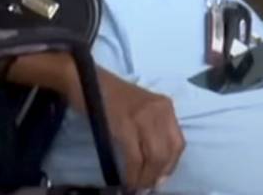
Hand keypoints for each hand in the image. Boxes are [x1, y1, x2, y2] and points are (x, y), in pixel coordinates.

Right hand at [67, 68, 184, 189]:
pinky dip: (133, 173)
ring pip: (154, 156)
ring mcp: (142, 116)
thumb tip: (156, 166)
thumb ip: (151, 130)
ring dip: (146, 177)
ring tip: (137, 187)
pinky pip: (135, 156)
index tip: (161, 179)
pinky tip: (128, 181)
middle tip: (147, 187)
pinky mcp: (124, 124)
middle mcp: (159, 110)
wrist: (84, 78)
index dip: (171, 165)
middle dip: (158, 175)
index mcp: (165, 106)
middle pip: (168, 152)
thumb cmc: (110, 96)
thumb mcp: (140, 109)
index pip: (178, 142)